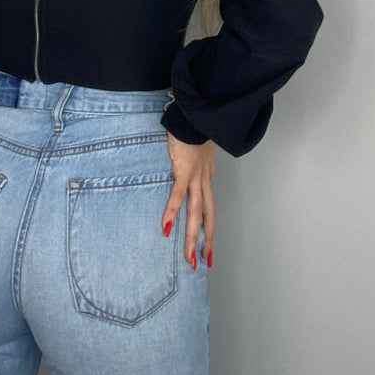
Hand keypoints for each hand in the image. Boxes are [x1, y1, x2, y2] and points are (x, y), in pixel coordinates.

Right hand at [161, 132, 216, 268]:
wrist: (197, 112)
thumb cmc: (192, 125)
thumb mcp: (194, 146)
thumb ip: (191, 159)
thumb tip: (183, 162)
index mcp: (206, 174)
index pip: (208, 206)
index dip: (208, 226)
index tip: (207, 244)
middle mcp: (204, 178)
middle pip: (207, 216)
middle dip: (205, 240)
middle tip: (203, 262)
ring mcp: (196, 176)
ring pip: (196, 212)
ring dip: (192, 237)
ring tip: (189, 257)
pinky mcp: (184, 169)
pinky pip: (178, 195)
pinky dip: (172, 212)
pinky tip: (166, 228)